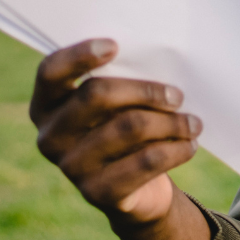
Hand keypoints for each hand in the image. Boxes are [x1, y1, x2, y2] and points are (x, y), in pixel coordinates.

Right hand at [30, 38, 200, 229]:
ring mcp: (71, 167)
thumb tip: (157, 62)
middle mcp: (50, 137)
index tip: (114, 46)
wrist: (133, 192)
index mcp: (45, 106)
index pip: (50, 72)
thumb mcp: (115, 106)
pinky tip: (190, 145)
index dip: (79, 56)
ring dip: (172, 122)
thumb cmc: (123, 129)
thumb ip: (119, 83)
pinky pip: (146, 161)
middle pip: (97, 95)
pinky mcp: (97, 193)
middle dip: (146, 91)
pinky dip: (176, 149)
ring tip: (193, 123)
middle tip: (178, 96)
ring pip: (130, 127)